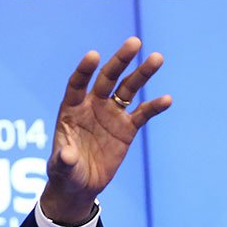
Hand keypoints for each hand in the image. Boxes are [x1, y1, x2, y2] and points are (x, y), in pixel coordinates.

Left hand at [40, 37, 171, 225]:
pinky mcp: (127, 128)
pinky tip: (166, 99)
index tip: (94, 55)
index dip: (85, 70)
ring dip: (142, 74)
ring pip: (128, 89)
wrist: (80, 184)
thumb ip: (63, 159)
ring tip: (157, 58)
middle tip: (135, 42)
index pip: (77, 83)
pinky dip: (154, 106)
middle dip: (120, 60)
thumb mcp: (60, 167)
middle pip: (107, 78)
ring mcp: (111, 114)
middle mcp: (92, 105)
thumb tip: (67, 155)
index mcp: (71, 108)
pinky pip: (142, 113)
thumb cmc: (64, 172)